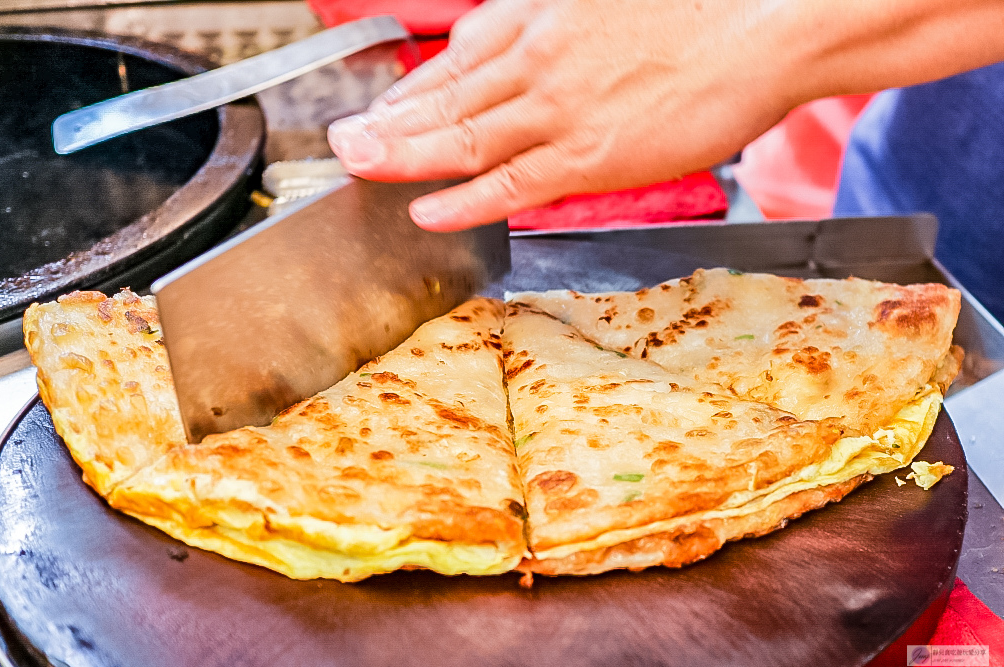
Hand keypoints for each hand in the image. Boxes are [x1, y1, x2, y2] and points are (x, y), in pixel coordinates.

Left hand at [327, 0, 796, 230]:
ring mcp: (557, 109)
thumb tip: (528, 53)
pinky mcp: (586, 155)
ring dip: (402, 156)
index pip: (457, 58)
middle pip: (443, 97)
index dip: (411, 86)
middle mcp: (536, 60)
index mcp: (541, 18)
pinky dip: (462, 198)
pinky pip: (508, 182)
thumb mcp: (606, 4)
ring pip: (461, 138)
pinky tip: (425, 209)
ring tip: (360, 167)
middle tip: (342, 139)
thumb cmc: (696, 17)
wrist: (760, 31)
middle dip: (386, 121)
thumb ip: (559, 29)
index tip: (381, 104)